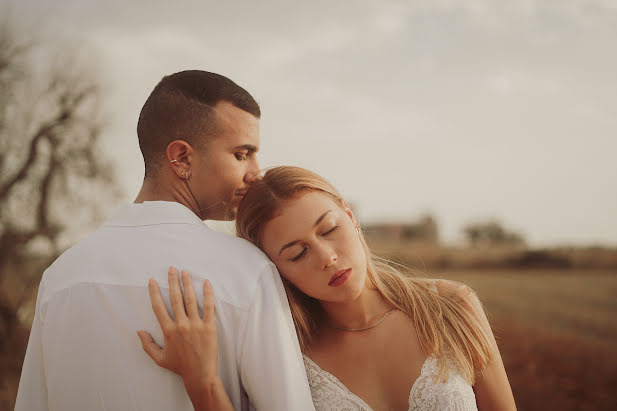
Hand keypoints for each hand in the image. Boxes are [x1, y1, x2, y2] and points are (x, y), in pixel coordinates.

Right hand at [137, 267, 218, 390]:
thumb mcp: (159, 358)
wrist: (200, 374)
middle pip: (175, 298)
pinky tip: (206, 283)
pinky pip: (209, 307)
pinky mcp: (209, 326)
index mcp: (168, 331)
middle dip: (172, 281)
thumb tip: (138, 331)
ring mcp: (195, 325)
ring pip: (190, 300)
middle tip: (172, 268)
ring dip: (187, 284)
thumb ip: (147, 345)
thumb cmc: (180, 367)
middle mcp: (181, 325)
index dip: (154, 292)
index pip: (158, 307)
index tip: (152, 280)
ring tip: (185, 272)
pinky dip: (208, 294)